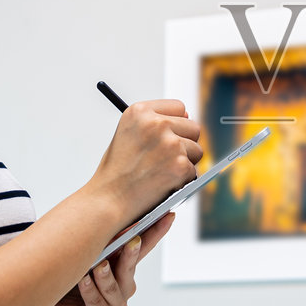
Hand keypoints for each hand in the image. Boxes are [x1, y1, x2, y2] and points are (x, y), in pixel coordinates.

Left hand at [48, 211, 175, 305]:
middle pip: (130, 266)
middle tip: (133, 241)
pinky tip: (83, 281)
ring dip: (105, 275)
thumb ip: (98, 243)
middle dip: (132, 253)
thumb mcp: (84, 256)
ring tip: (98, 266)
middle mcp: (124, 285)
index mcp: (123, 266)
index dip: (157, 231)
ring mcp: (115, 303)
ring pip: (113, 286)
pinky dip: (90, 290)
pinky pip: (97, 301)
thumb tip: (104, 216)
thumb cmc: (66, 279)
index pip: (144, 246)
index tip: (168, 215)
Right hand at [89, 100, 202, 229]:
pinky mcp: (179, 165)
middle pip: (193, 127)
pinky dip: (183, 180)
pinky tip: (163, 182)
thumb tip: (187, 116)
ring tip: (161, 171)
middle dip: (185, 143)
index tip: (168, 135)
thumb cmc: (117, 170)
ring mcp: (170, 144)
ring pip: (197, 150)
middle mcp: (156, 124)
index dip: (176, 123)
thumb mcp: (128, 133)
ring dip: (185, 162)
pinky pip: (194, 170)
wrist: (108, 198)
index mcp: (140, 111)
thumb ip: (154, 122)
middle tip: (166, 159)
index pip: (178, 107)